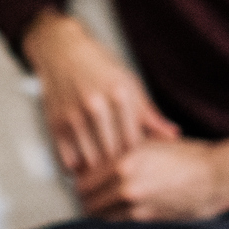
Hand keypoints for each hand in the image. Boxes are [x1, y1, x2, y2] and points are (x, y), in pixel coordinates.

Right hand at [23, 11, 180, 172]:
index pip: (135, 142)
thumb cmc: (101, 68)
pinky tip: (85, 167)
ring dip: (99, 172)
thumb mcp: (130, 84)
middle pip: (114, 154)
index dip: (139, 158)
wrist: (62, 52)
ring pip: (91, 161)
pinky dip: (78, 169)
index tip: (141, 165)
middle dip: (120, 168)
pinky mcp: (55, 124)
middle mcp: (96, 106)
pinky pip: (69, 160)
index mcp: (120, 94)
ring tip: (106, 177)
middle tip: (124, 177)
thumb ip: (150, 114)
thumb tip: (174, 136)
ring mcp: (73, 116)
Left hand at [73, 138, 228, 221]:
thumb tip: (96, 161)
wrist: (217, 175)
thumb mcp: (150, 143)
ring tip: (103, 208)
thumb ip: (121, 152)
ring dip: (99, 213)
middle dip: (87, 200)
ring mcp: (137, 206)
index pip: (83, 180)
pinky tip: (120, 216)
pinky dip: (116, 221)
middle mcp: (126, 185)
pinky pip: (121, 225)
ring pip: (101, 216)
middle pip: (88, 200)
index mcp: (123, 162)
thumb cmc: (186, 155)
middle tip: (89, 198)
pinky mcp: (150, 221)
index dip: (80, 183)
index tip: (82, 184)